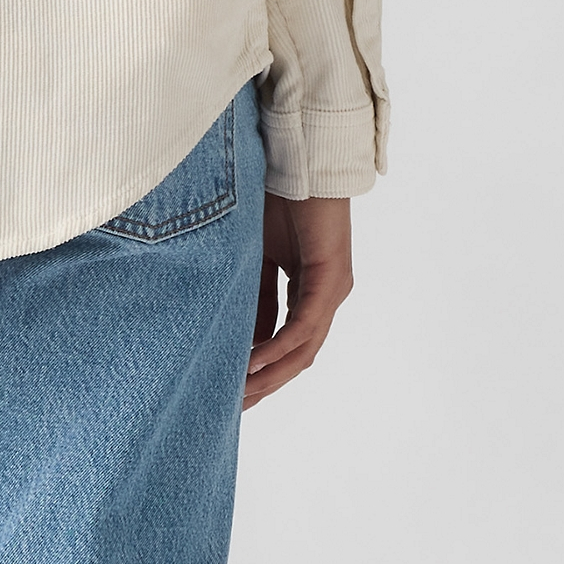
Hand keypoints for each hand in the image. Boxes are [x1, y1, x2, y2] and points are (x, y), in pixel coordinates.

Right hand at [245, 195, 351, 405]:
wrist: (301, 158)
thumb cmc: (279, 195)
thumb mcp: (257, 254)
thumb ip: (253, 290)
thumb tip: (235, 329)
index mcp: (308, 289)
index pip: (285, 340)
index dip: (260, 366)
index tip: (232, 386)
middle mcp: (325, 295)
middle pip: (298, 355)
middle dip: (266, 382)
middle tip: (235, 406)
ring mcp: (332, 289)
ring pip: (304, 348)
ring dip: (272, 374)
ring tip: (242, 393)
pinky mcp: (330, 278)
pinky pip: (304, 324)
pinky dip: (279, 346)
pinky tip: (254, 362)